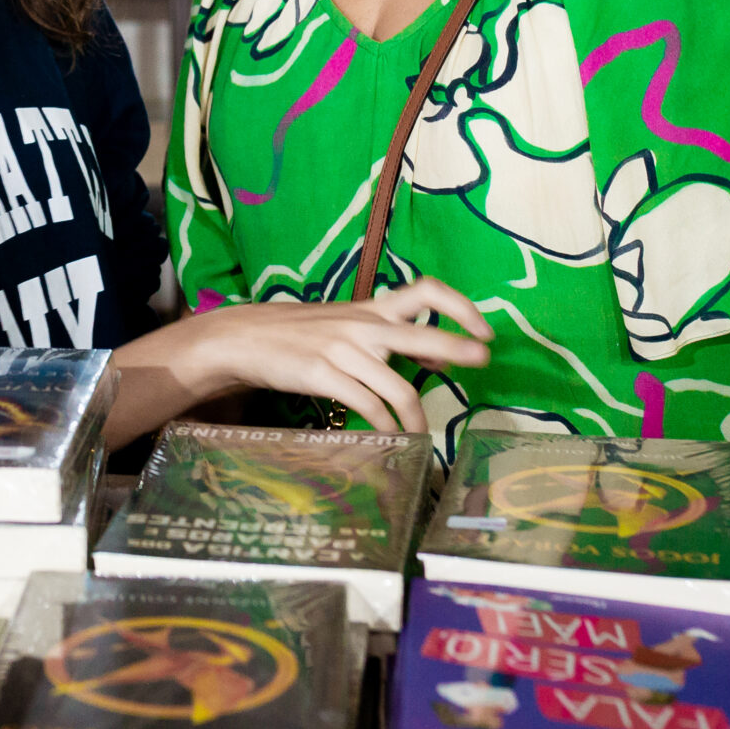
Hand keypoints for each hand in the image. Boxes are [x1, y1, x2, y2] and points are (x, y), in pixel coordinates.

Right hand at [185, 279, 491, 433]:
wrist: (246, 338)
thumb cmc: (302, 333)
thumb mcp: (347, 323)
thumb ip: (390, 334)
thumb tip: (437, 354)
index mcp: (372, 309)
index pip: (426, 291)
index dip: (460, 306)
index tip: (483, 329)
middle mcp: (363, 326)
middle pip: (421, 332)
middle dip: (456, 347)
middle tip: (483, 360)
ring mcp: (344, 351)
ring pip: (398, 387)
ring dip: (417, 418)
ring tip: (423, 435)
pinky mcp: (324, 376)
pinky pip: (367, 407)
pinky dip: (384, 427)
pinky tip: (389, 437)